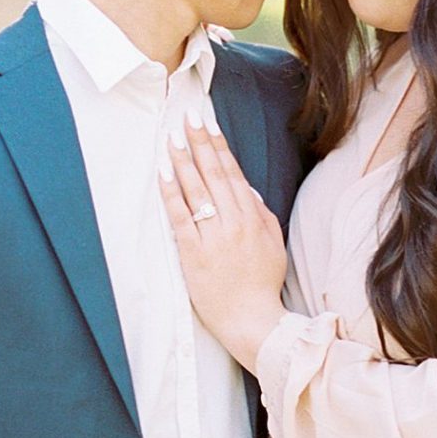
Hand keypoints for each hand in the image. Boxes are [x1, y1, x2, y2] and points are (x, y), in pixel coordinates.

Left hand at [160, 117, 290, 370]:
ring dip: (183, 161)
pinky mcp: (194, 254)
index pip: (233, 173)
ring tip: (172, 138)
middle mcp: (233, 223)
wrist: (252, 320)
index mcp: (253, 218)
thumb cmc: (263, 285)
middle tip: (186, 117)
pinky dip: (171, 194)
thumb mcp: (273, 245)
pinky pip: (180, 218)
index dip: (219, 146)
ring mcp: (213, 238)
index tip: (208, 123)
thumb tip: (246, 188)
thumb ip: (261, 213)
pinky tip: (164, 173)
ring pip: (196, 191)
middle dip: (199, 143)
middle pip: (213, 175)